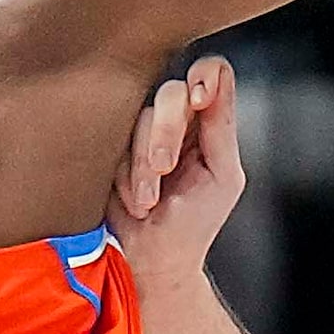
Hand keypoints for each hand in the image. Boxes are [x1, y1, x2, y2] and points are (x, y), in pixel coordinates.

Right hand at [107, 56, 244, 292]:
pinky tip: (133, 200)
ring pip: (139, 119)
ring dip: (142, 165)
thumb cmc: (195, 222)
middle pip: (171, 93)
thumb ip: (221, 126)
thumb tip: (217, 81)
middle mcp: (176, 119)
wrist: (154, 260)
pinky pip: (110, 141)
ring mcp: (141, 132)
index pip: (212, 73)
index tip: (200, 100)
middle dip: (166, 133)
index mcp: (208, 121)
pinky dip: (123, 176)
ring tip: (148, 201)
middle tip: (164, 169)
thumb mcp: (223, 175)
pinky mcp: (111, 147)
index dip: (204, 76)